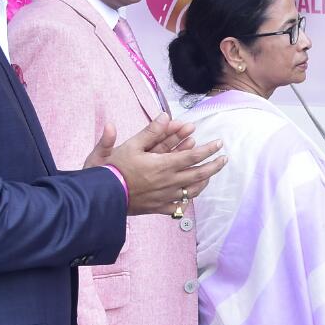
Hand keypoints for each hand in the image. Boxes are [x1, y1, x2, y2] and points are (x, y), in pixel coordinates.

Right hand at [86, 115, 226, 215]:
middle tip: (224, 158)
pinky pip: (178, 206)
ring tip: (210, 175)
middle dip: (214, 165)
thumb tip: (165, 115)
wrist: (100, 196)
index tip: (219, 143)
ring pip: (191, 191)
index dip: (208, 149)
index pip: (193, 156)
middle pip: (199, 174)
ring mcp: (164, 197)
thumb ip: (149, 131)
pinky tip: (190, 196)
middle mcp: (168, 182)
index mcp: (163, 165)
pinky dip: (187, 200)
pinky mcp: (157, 208)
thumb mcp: (129, 145)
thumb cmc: (113, 169)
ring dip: (204, 181)